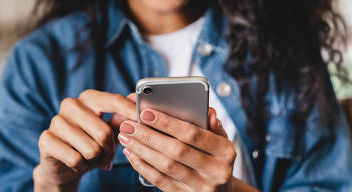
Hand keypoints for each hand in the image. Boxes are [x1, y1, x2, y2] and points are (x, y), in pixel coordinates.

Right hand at [34, 90, 135, 191]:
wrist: (64, 165)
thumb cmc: (91, 143)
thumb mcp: (110, 131)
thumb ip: (122, 117)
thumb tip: (136, 99)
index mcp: (89, 98)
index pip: (113, 100)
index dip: (129, 111)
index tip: (142, 119)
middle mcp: (71, 105)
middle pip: (104, 132)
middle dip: (110, 150)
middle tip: (108, 157)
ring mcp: (56, 121)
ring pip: (91, 148)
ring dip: (95, 160)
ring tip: (91, 158)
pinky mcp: (46, 139)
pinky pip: (75, 159)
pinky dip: (81, 166)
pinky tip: (78, 163)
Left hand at [118, 107, 236, 191]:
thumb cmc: (217, 159)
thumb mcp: (221, 141)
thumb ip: (213, 125)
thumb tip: (208, 111)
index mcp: (225, 152)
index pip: (193, 134)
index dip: (168, 123)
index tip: (146, 113)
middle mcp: (216, 171)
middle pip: (176, 151)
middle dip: (149, 136)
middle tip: (129, 125)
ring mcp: (201, 187)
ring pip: (165, 166)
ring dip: (142, 150)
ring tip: (126, 137)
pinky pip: (160, 181)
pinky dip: (143, 166)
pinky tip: (132, 154)